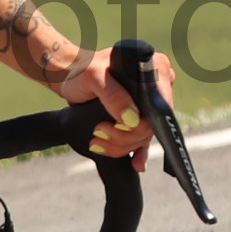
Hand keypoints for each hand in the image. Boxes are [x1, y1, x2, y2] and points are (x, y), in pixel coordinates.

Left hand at [51, 46, 177, 175]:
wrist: (69, 77)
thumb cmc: (81, 69)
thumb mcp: (94, 76)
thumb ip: (113, 95)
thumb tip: (132, 120)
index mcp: (155, 68)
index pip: (161, 103)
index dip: (144, 122)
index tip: (119, 125)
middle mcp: (157, 86)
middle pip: (152, 124)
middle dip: (125, 136)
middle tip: (99, 131)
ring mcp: (148, 104)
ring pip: (145, 136)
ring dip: (122, 146)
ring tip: (97, 141)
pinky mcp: (138, 117)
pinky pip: (143, 140)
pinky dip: (137, 153)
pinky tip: (135, 163)